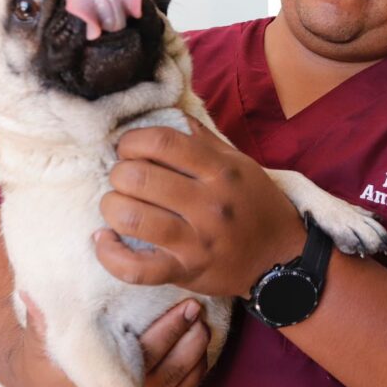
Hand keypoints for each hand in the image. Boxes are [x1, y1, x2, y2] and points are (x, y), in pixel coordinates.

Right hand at [10, 295, 210, 386]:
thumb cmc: (39, 357)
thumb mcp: (37, 336)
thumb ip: (41, 316)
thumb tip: (33, 292)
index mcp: (87, 386)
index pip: (137, 358)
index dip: (166, 333)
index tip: (185, 309)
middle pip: (160, 378)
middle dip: (185, 345)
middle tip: (199, 315)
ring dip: (193, 363)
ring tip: (204, 331)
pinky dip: (189, 384)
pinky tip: (200, 359)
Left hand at [94, 117, 305, 297]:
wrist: (282, 258)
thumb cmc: (257, 206)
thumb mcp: (241, 165)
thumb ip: (205, 141)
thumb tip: (170, 115)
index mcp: (221, 171)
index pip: (162, 142)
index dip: (132, 141)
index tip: (128, 148)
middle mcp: (209, 204)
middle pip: (139, 177)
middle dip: (118, 173)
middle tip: (123, 178)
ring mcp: (196, 241)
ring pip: (131, 218)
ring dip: (111, 207)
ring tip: (116, 205)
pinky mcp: (185, 271)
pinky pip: (135, 268)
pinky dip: (110, 253)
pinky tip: (104, 239)